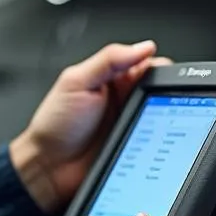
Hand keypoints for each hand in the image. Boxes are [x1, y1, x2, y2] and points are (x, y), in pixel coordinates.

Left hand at [10, 40, 164, 212]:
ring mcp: (132, 124)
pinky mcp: (137, 148)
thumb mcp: (76, 82)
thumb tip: (143, 47)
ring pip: (164, 116)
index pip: (147, 65)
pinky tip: (158, 141)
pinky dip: (164, 141)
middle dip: (167, 94)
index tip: (166, 75)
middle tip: (161, 102)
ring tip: (157, 122)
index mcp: (112, 77)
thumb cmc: (54, 124)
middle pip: (160, 91)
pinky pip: (160, 142)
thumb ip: (108, 60)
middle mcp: (124, 99)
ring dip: (167, 118)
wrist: (47, 167)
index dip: (160, 68)